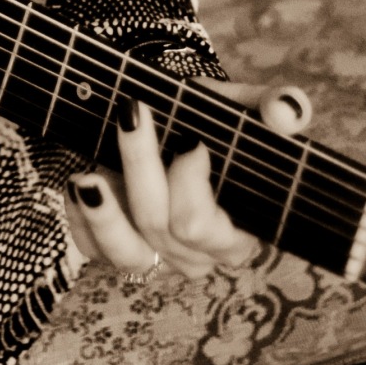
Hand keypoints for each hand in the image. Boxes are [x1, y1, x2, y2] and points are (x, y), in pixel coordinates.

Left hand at [64, 82, 311, 277]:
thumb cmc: (206, 125)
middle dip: (144, 167)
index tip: (190, 140)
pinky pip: (91, 249)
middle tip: (133, 114)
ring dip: (105, 214)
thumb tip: (287, 111)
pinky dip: (81, 219)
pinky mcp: (112, 252)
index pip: (206, 225)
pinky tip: (78, 184)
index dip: (193, 186)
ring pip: (126, 254)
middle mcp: (195, 255)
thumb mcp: (237, 109)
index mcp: (236, 232)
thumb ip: (270, 106)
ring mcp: (153, 258)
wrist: (165, 128)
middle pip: (164, 228)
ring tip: (90, 176)